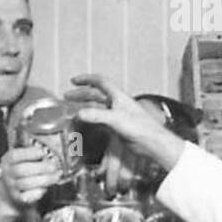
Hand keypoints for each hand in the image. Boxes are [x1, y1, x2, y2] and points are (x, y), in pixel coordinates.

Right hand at [0, 145, 62, 207]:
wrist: (13, 188)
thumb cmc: (24, 169)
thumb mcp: (25, 158)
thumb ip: (34, 155)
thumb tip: (48, 156)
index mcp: (8, 160)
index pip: (14, 155)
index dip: (29, 153)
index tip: (42, 152)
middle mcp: (7, 173)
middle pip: (20, 170)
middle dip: (39, 167)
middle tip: (53, 167)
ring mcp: (11, 186)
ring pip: (25, 183)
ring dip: (43, 180)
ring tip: (55, 177)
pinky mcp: (17, 198)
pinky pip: (27, 196)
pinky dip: (38, 192)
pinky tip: (45, 188)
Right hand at [66, 74, 187, 177]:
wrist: (152, 142)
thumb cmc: (142, 128)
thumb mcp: (116, 119)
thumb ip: (97, 115)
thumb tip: (79, 113)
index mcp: (118, 97)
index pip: (100, 82)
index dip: (86, 79)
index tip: (74, 81)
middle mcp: (117, 103)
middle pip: (96, 94)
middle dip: (81, 94)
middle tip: (68, 96)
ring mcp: (117, 115)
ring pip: (97, 107)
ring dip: (85, 106)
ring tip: (74, 109)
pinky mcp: (117, 126)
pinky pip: (100, 119)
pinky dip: (90, 119)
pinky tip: (86, 124)